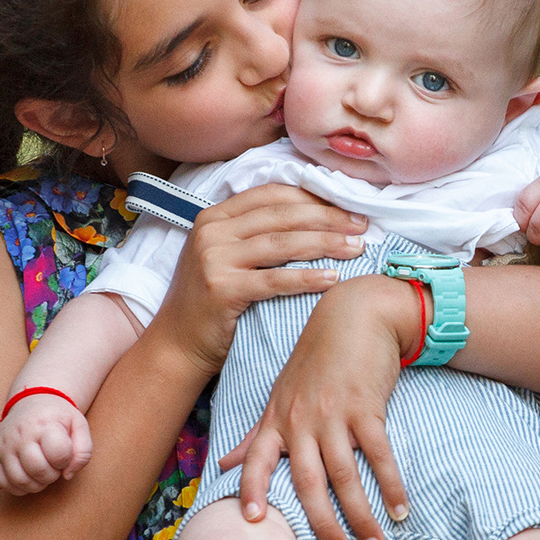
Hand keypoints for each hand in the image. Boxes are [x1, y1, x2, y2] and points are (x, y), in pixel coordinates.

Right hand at [0, 394, 91, 493]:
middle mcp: (19, 434)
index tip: (63, 453)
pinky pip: (4, 484)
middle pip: (38, 470)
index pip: (59, 455)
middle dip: (52, 475)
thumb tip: (67, 475)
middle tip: (53, 465)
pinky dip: (19, 487)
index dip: (65, 460)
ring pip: (20, 480)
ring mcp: (3, 445)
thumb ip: (83, 452)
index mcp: (43, 423)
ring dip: (36, 484)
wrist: (30, 402)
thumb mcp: (79, 426)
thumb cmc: (57, 418)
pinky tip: (28, 475)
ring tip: (41, 471)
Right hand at [144, 185, 367, 374]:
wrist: (177, 345)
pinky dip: (307, 278)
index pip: (272, 194)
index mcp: (215, 216)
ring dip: (325, 244)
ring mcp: (214, 258)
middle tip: (363, 224)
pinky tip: (333, 278)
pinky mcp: (222, 289)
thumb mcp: (227, 257)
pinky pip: (274, 280)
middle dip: (328, 217)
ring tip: (357, 248)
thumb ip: (256, 235)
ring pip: (282, 243)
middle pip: (282, 215)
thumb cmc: (212, 303)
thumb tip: (315, 218)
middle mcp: (212, 231)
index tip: (348, 204)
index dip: (313, 196)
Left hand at [219, 274, 416, 539]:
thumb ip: (256, 434)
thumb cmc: (316, 358)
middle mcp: (301, 420)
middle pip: (306, 482)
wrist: (355, 314)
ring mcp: (333, 414)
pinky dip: (390, 485)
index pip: (255, 460)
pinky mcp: (366, 407)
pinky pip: (379, 455)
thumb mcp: (280, 394)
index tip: (251, 523)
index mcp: (277, 419)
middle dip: (322, 523)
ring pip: (344, 476)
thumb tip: (226, 464)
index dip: (251, 490)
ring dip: (361, 514)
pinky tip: (400, 509)